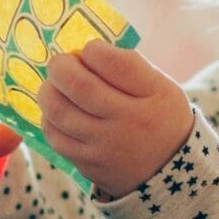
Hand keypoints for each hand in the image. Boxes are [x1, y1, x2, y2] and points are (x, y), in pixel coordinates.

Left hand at [40, 42, 193, 200]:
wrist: (169, 169)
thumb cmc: (159, 115)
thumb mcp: (161, 85)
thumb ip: (128, 65)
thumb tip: (84, 50)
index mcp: (152, 95)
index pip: (115, 64)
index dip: (94, 50)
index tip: (91, 50)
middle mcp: (128, 122)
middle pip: (79, 86)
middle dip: (61, 66)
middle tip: (61, 63)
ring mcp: (105, 146)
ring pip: (59, 111)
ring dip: (49, 90)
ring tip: (55, 85)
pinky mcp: (88, 164)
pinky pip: (55, 136)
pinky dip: (49, 117)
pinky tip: (57, 110)